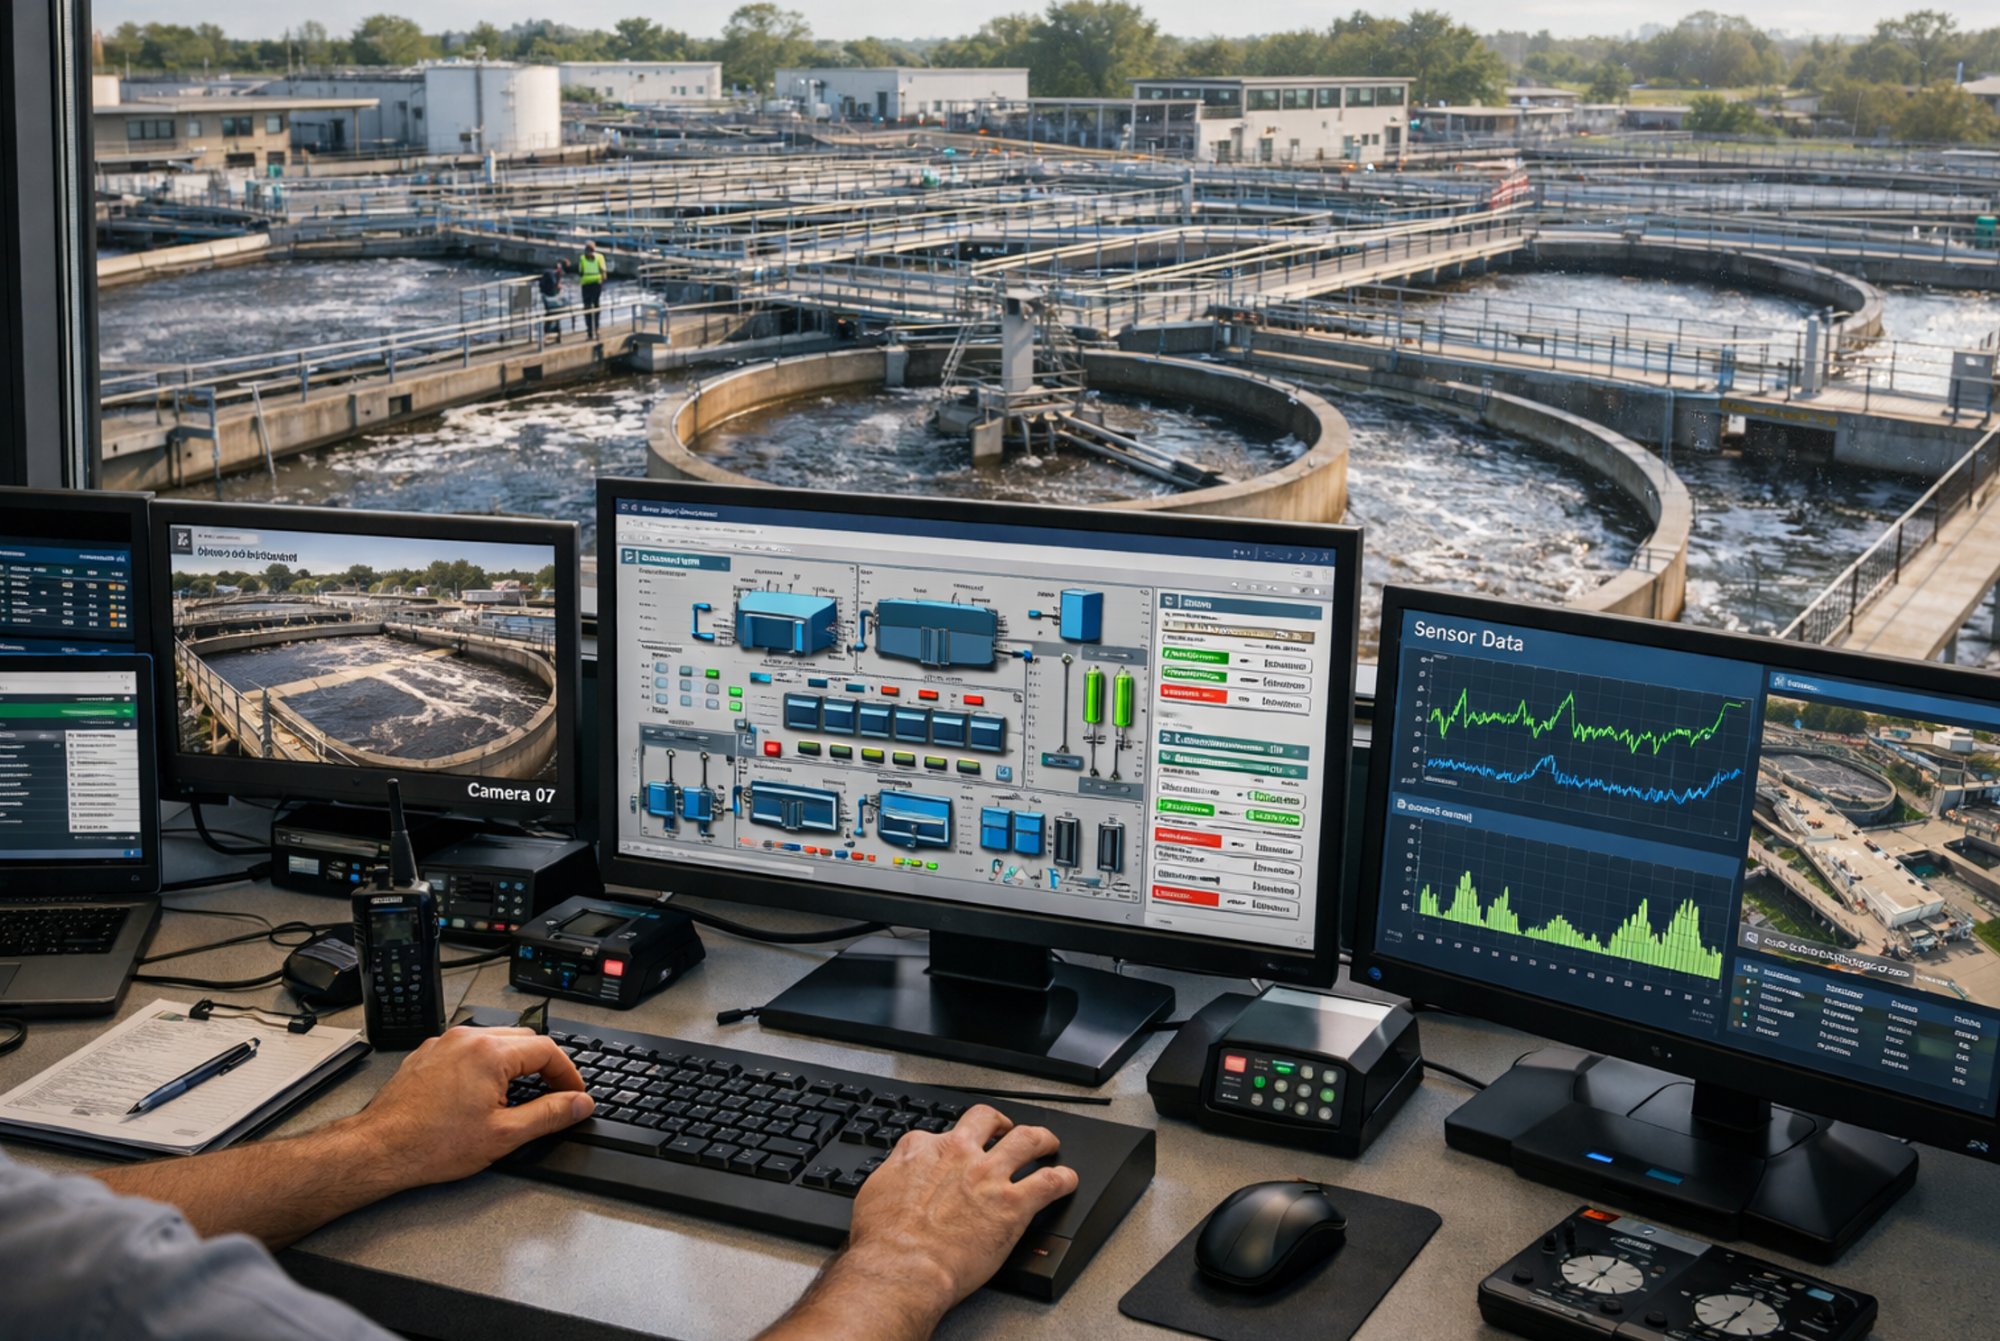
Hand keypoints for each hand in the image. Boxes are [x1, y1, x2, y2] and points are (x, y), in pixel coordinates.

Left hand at [347, 1026, 591, 1186]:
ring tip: (518, 1097)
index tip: (574, 1095)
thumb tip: (579, 1104)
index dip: (568, 1074)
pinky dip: (485, 1065)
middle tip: (552, 1095)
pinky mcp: (427, 1054)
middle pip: (523, 1040)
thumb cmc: (431, 1144)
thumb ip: (550, 1115)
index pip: (548, 1050)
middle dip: (543, 1066)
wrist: (380, 1149)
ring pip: (495, 1041)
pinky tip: (482, 1093)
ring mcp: (443, 1043)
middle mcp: (467, 1038)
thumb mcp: (504, 1135)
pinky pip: (468, 1049)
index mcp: (490, 1052)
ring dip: (514, 1063)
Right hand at [843, 1105, 1078, 1318]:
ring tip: (1048, 1143)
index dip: (948, 1142)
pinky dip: (1064, 1179)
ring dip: (1042, 1139)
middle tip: (1006, 1129)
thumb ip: (893, 1177)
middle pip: (986, 1119)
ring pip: (1027, 1139)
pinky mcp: (1014, 1203)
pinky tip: (1068, 1181)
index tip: (952, 1151)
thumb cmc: (884, 1241)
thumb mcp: (874, 1193)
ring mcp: (989, 1175)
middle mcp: (959, 1154)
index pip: (938, 1133)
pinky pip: (1051, 1182)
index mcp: (923, 1150)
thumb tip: (893, 1181)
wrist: (902, 1267)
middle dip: (1000, 1121)